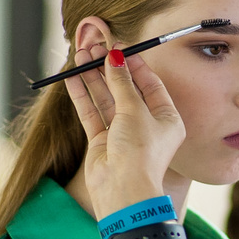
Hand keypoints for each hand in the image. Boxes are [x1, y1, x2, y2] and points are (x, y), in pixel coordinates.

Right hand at [65, 45, 186, 218]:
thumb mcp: (135, 111)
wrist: (123, 192)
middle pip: (126, 89)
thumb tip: (115, 57)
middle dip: (109, 68)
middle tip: (94, 48)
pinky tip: (72, 78)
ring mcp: (123, 134)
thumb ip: (122, 83)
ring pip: (106, 99)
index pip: (150, 84)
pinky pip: (92, 113)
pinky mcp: (103, 142)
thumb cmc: (139, 153)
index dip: (134, 64)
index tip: (118, 47)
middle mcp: (146, 125)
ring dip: (93, 78)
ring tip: (81, 56)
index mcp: (167, 119)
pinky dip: (82, 95)